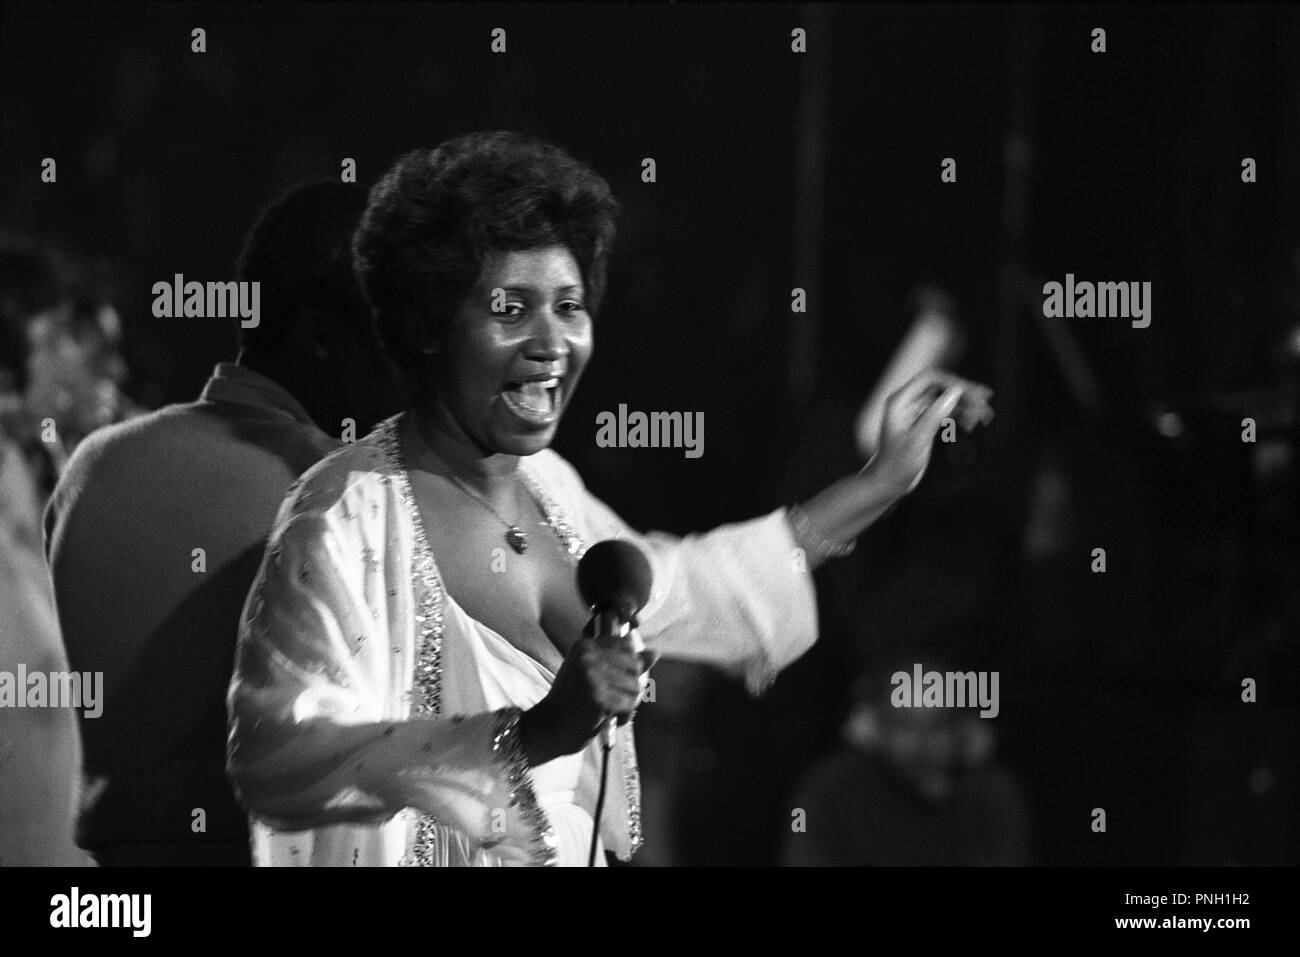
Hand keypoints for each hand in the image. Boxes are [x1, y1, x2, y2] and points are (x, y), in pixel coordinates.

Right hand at [517, 623, 647, 764]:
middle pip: (635, 667)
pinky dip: (623, 716)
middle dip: (628, 687)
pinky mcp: (599, 698)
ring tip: (606, 709)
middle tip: (608, 698)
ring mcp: (593, 676)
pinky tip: (606, 718)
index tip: (610, 679)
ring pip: (635, 688)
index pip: (627, 645)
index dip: (625, 666)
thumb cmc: (570, 701)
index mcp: (585, 645)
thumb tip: (654, 653)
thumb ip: (622, 662)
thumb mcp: (592, 673)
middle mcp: (589, 655)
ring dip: (626, 703)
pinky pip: (629, 706)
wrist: (548, 727)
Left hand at [868, 368, 993, 496]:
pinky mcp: (924, 423)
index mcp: (900, 401)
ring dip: (965, 405)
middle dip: (963, 394)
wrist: (889, 482)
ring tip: (984, 414)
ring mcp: (917, 412)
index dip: (953, 383)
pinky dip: (959, 416)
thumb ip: (935, 414)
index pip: (931, 379)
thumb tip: (954, 393)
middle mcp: (908, 402)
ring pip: (946, 400)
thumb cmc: (897, 463)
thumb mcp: (918, 439)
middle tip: (985, 401)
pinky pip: (945, 412)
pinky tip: (972, 423)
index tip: (973, 392)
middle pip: (941, 388)